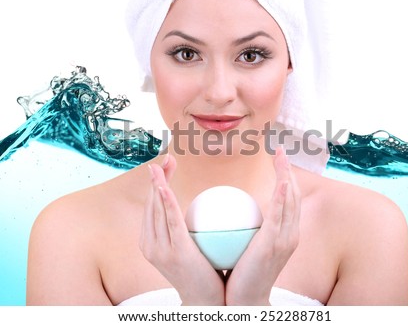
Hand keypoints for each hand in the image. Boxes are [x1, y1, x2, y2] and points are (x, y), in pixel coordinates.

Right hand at [139, 155, 224, 304]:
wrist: (205, 301)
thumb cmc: (201, 272)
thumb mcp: (190, 248)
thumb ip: (188, 228)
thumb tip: (201, 205)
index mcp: (150, 241)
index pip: (152, 206)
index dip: (157, 183)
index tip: (167, 166)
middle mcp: (149, 244)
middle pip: (151, 204)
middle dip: (156, 179)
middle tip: (166, 159)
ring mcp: (159, 249)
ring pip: (156, 209)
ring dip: (157, 184)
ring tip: (161, 165)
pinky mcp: (173, 252)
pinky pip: (170, 221)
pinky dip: (165, 202)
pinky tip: (164, 186)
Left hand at [225, 147, 301, 304]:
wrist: (246, 300)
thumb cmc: (243, 273)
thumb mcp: (250, 247)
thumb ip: (248, 228)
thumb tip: (233, 210)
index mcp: (286, 233)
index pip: (288, 199)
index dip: (286, 178)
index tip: (278, 161)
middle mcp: (291, 234)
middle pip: (294, 195)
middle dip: (289, 171)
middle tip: (280, 151)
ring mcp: (285, 239)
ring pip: (290, 201)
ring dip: (287, 176)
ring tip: (281, 156)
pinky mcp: (274, 245)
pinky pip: (279, 216)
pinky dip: (282, 197)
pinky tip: (280, 182)